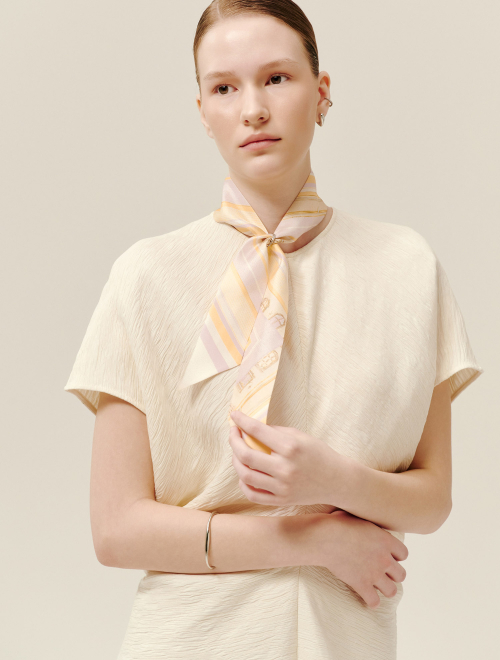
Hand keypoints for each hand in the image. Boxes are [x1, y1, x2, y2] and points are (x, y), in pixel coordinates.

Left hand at [229, 410, 347, 506]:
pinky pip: (253, 494)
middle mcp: (285, 468)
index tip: (235, 415)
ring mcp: (282, 487)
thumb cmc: (319, 454)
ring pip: (245, 475)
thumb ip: (276, 432)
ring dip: (235, 461)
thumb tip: (252, 427)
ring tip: (237, 452)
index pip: (258, 431)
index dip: (242, 421)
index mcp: (291, 447)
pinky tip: (244, 473)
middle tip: (233, 433)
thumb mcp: (300, 436)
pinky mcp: (281, 500)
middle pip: (246, 455)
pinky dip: (243, 483)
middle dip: (234, 440)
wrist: (337, 480)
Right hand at [311, 509, 408, 608]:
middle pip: (401, 575)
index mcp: (386, 540)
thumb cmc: (337, 523)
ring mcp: (374, 574)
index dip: (396, 556)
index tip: (388, 556)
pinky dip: (371, 601)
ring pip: (392, 591)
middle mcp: (384, 559)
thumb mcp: (358, 517)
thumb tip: (364, 514)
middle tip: (383, 572)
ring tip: (377, 586)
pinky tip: (366, 597)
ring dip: (385, 589)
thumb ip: (367, 524)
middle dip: (393, 574)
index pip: (404, 554)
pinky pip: (374, 601)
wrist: (325, 538)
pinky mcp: (362, 585)